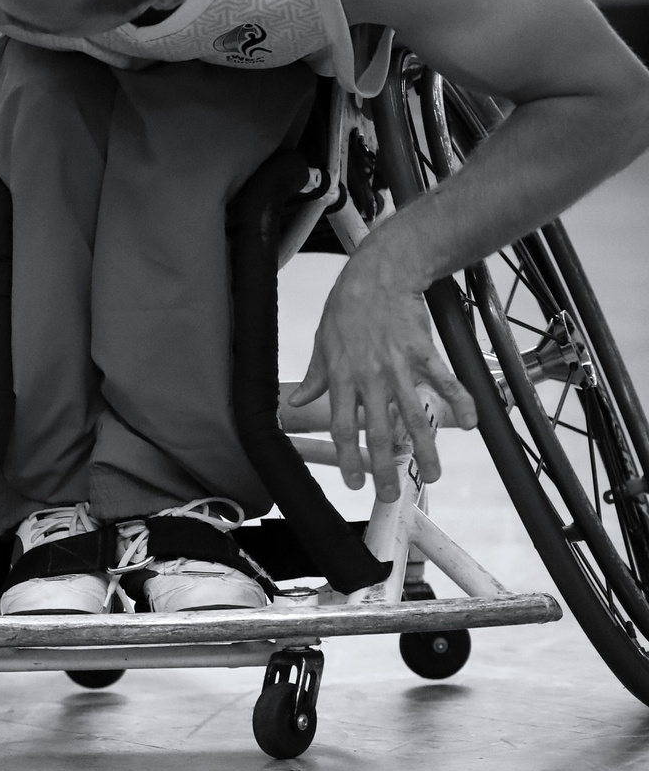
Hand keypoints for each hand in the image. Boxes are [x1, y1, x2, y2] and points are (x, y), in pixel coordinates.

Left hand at [286, 252, 475, 502]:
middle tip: (392, 495)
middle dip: (385, 467)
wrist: (378, 276)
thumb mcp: (321, 343)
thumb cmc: (347, 308)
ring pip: (412, 416)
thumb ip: (314, 377)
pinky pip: (444, 382)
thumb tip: (298, 402)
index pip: (343, 427)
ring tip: (433, 474)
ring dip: (424, 448)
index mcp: (342, 378)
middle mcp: (369, 378)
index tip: (354, 483)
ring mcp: (398, 367)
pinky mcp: (423, 353)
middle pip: (377, 432)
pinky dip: (460, 402)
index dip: (348, 458)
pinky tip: (471, 423)